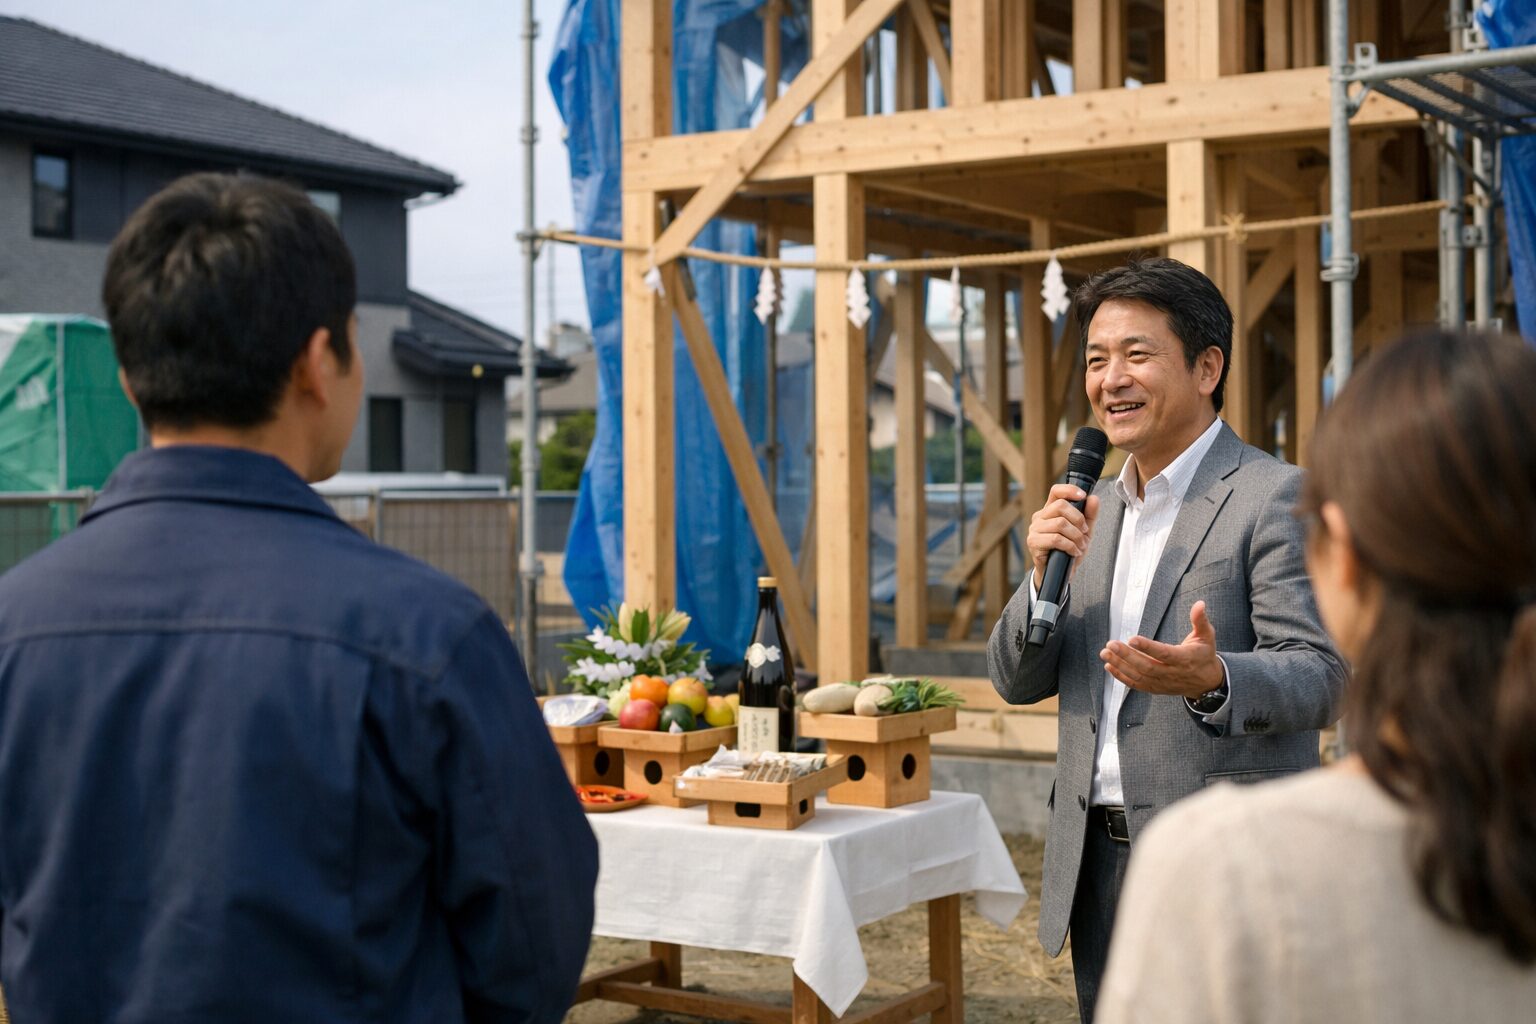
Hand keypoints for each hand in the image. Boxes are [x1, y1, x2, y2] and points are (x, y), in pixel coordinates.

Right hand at [1027, 484, 1100, 589]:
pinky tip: (1073, 552)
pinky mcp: (1034, 542)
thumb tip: (1093, 498)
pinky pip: (1056, 539)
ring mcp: (1035, 529)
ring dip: (1076, 536)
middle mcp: (1040, 517)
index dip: (1069, 490)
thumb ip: (1090, 515)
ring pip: (1060, 523)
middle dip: (1078, 519)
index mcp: (1050, 510)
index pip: (1056, 491)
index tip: (1083, 496)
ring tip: (1080, 546)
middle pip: (1060, 506)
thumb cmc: (1070, 550)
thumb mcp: (1085, 532)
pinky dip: (1069, 546)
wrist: (1061, 573)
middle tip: (1084, 533)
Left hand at [1100, 601, 1224, 697]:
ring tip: (1105, 653)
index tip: (1132, 638)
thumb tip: (1200, 603)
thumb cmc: (1204, 655)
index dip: (1148, 647)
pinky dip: (1122, 677)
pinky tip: (1109, 666)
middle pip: (1147, 666)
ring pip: (1139, 676)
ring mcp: (1163, 683)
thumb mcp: (1207, 636)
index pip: (1164, 654)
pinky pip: (1137, 685)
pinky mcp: (1156, 688)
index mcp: (1184, 658)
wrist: (1207, 683)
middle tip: (1110, 644)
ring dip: (1120, 665)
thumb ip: (1201, 620)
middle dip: (1127, 655)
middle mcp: (1172, 673)